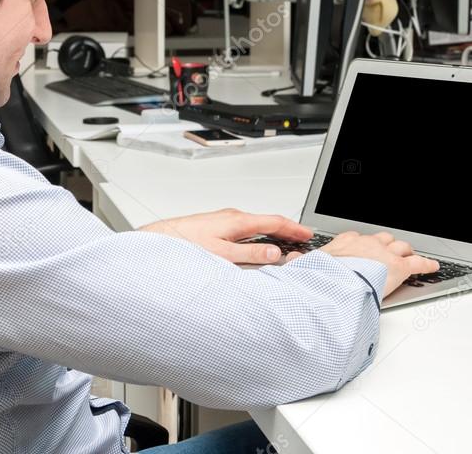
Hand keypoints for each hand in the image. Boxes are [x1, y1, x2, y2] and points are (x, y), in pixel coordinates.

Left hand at [140, 208, 311, 264]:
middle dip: (286, 231)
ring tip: (285, 245)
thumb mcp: (222, 254)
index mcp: (238, 221)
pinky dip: (258, 236)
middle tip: (302, 240)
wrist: (163, 239)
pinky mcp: (218, 226)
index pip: (274, 222)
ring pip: (256, 226)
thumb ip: (250, 255)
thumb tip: (274, 254)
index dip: (294, 229)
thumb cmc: (187, 244)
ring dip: (272, 234)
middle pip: (268, 222)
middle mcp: (233, 216)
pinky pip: (245, 230)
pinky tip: (258, 246)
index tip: (307, 234)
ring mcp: (226, 220)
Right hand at [309, 231, 438, 296]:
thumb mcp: (303, 268)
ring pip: (400, 247)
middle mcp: (365, 244)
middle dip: (386, 244)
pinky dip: (426, 264)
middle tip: (389, 249)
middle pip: (381, 239)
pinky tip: (433, 266)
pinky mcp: (399, 267)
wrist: (335, 285)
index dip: (360, 243)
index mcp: (343, 244)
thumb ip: (297, 264)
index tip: (360, 247)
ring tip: (411, 254)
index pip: (355, 238)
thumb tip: (286, 261)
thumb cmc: (321, 278)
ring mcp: (384, 254)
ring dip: (406, 251)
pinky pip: (418, 263)